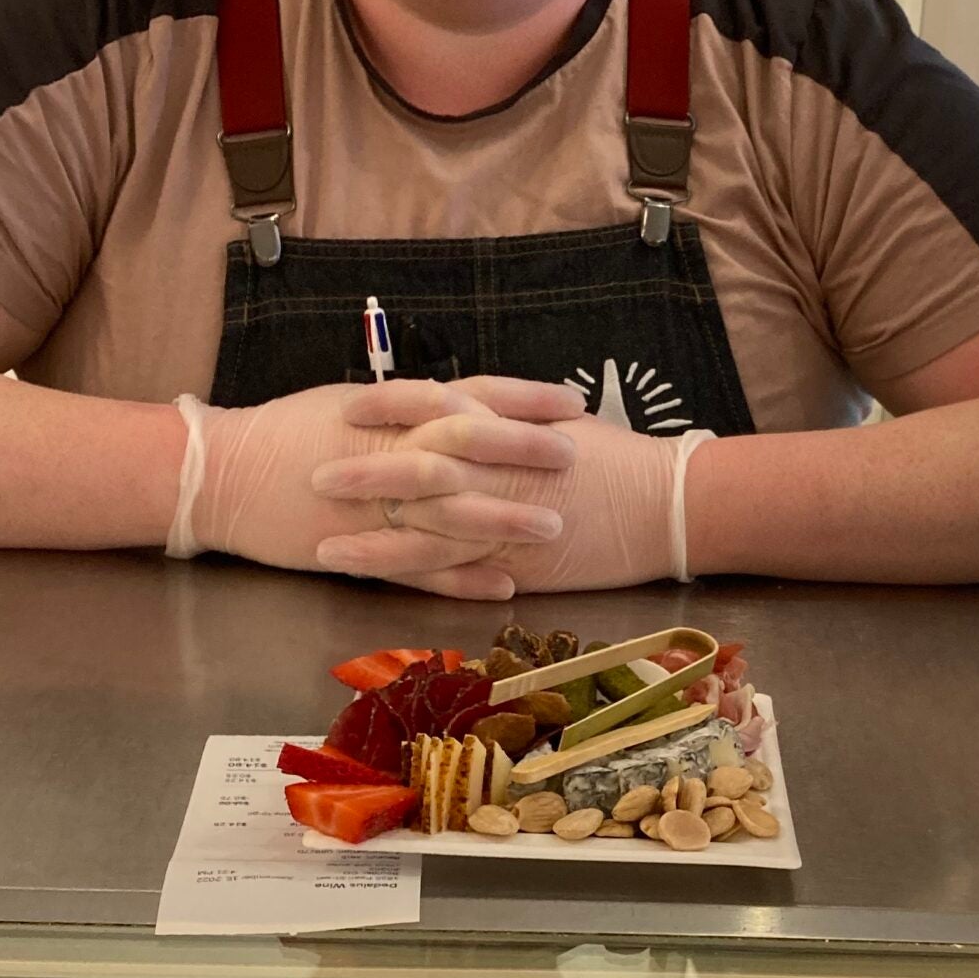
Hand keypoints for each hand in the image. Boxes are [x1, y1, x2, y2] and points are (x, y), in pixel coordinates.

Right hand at [169, 378, 581, 598]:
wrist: (220, 475)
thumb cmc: (283, 434)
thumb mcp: (349, 406)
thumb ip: (408, 409)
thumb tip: (461, 403)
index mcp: (389, 412)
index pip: (470, 395)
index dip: (524, 398)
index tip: (571, 401)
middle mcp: (387, 452)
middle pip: (469, 446)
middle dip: (525, 451)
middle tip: (576, 457)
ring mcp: (374, 505)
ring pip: (451, 510)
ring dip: (506, 519)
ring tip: (555, 527)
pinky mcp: (358, 550)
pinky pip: (418, 567)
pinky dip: (462, 577)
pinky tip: (505, 586)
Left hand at [324, 395, 708, 592]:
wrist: (665, 504)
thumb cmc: (619, 462)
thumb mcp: (557, 425)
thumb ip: (510, 417)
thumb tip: (470, 410)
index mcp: (504, 423)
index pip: (434, 404)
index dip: (388, 404)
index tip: (348, 404)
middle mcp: (493, 465)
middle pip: (414, 462)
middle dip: (363, 468)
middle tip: (313, 471)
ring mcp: (499, 513)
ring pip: (418, 519)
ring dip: (367, 528)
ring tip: (318, 538)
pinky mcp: (509, 556)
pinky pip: (445, 564)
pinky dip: (402, 566)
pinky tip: (365, 573)